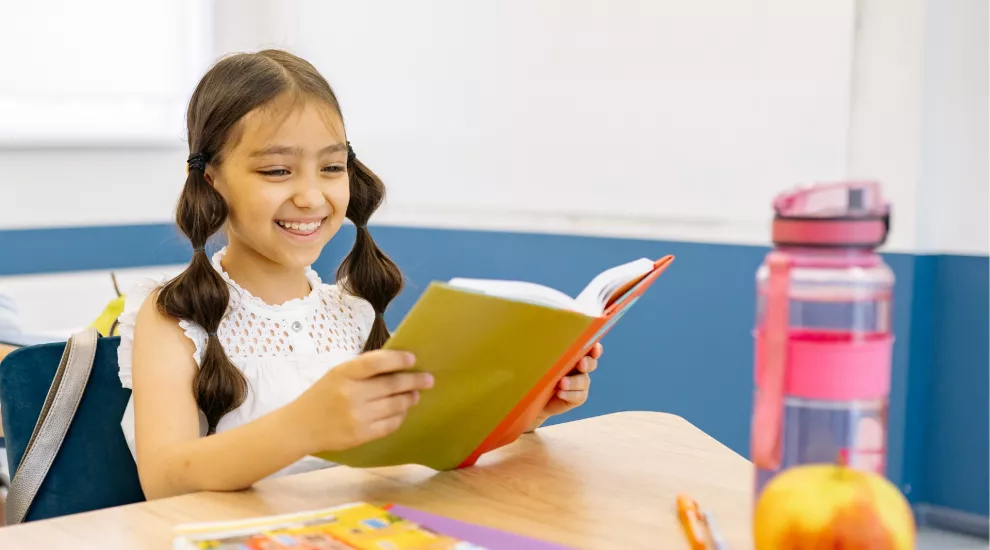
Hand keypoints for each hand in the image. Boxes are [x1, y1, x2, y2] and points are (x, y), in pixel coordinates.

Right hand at [288, 350, 433, 453]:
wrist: (300, 427)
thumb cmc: (322, 395)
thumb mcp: (336, 375)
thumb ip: (362, 369)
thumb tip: (397, 364)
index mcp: (343, 373)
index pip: (375, 362)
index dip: (397, 359)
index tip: (413, 358)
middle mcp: (350, 394)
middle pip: (391, 385)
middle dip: (414, 381)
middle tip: (428, 379)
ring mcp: (356, 417)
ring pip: (395, 405)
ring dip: (410, 398)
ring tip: (416, 394)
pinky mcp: (360, 435)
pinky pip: (390, 424)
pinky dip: (400, 416)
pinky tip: (402, 411)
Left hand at [527, 343, 601, 431]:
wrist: (532, 397)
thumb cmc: (534, 372)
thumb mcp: (538, 359)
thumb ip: (544, 352)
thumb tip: (537, 337)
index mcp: (572, 354)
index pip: (587, 347)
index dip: (594, 347)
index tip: (594, 348)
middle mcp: (579, 367)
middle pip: (591, 363)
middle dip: (588, 363)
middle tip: (581, 364)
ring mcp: (580, 383)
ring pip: (584, 381)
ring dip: (574, 382)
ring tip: (562, 383)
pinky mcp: (578, 398)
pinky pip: (579, 396)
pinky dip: (570, 394)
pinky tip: (560, 393)